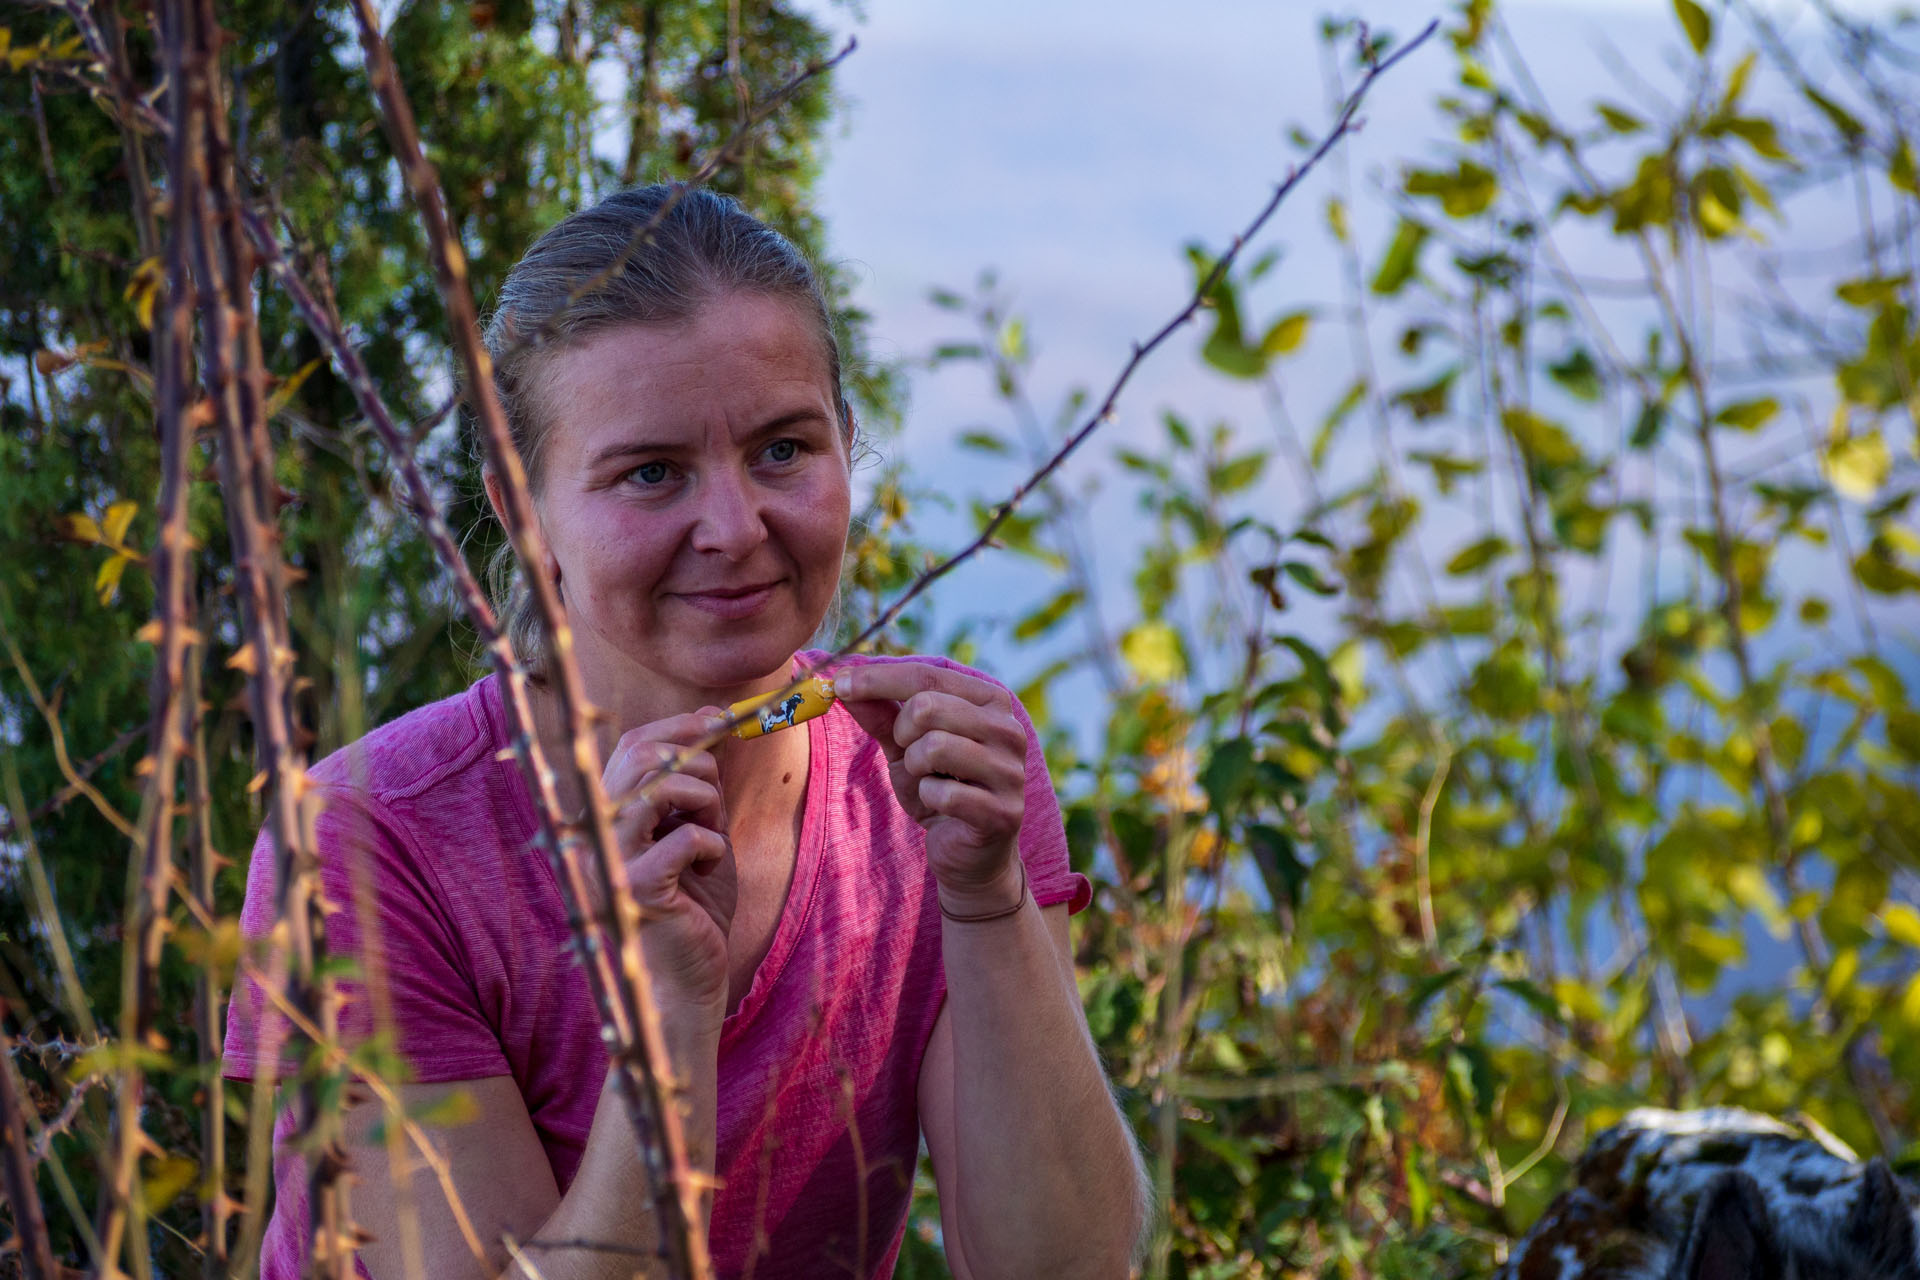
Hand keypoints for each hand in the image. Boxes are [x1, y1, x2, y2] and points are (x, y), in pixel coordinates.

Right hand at [597, 708, 736, 1019]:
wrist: (687, 986)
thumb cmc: (694, 911)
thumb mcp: (698, 834)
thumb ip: (696, 787)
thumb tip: (710, 723)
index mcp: (605, 818)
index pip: (631, 745)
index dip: (679, 726)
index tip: (720, 721)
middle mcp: (594, 834)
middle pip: (641, 754)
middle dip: (697, 762)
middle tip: (716, 797)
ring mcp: (608, 860)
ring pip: (659, 786)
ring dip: (704, 802)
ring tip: (710, 836)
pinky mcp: (633, 889)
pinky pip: (684, 836)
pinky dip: (711, 846)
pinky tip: (706, 871)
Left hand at [834, 663, 1027, 915]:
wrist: (968, 853)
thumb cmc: (939, 788)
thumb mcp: (904, 746)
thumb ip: (881, 713)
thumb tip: (843, 682)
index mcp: (990, 701)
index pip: (927, 675)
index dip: (877, 679)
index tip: (840, 682)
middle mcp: (1009, 729)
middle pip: (927, 706)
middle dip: (902, 733)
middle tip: (913, 756)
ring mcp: (1010, 771)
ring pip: (934, 746)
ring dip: (916, 767)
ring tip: (930, 780)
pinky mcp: (1004, 812)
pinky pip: (943, 793)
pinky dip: (929, 799)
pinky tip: (943, 807)